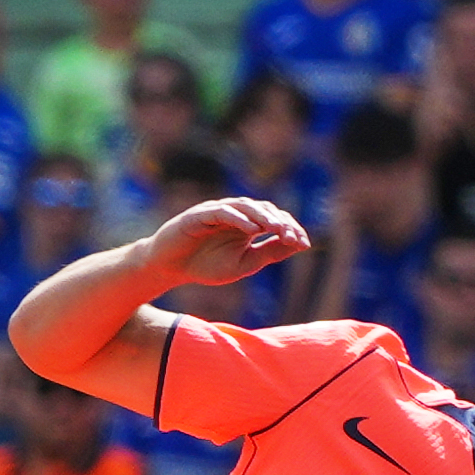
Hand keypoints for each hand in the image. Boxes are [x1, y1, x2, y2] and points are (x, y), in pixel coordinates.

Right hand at [151, 197, 308, 286]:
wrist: (170, 268)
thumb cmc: (205, 266)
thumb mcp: (244, 264)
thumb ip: (268, 253)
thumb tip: (297, 245)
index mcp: (247, 225)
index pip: (274, 220)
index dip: (290, 229)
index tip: (304, 244)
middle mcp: (234, 214)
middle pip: (264, 209)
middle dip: (280, 222)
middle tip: (293, 236)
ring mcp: (216, 211)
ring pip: (244, 206)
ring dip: (263, 216)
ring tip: (277, 228)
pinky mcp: (199, 215)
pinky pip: (221, 212)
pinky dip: (237, 219)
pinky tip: (250, 229)